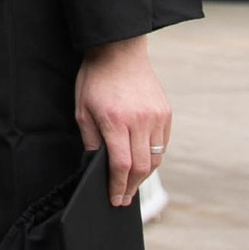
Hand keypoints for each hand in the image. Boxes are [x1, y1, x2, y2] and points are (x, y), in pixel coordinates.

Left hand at [74, 37, 170, 208]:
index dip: (118, 186)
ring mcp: (156, 116)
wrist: (119, 50)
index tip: (115, 199)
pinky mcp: (165, 112)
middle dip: (131, 187)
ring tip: (132, 184)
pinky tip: (143, 162)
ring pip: (156, 158)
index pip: (121, 165)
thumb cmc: (96, 79)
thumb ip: (91, 141)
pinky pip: (163, 144)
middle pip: (141, 167)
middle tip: (124, 199)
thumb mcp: (83, 111)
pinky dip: (154, 157)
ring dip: (144, 175)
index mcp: (116, 121)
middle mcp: (140, 120)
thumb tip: (97, 166)